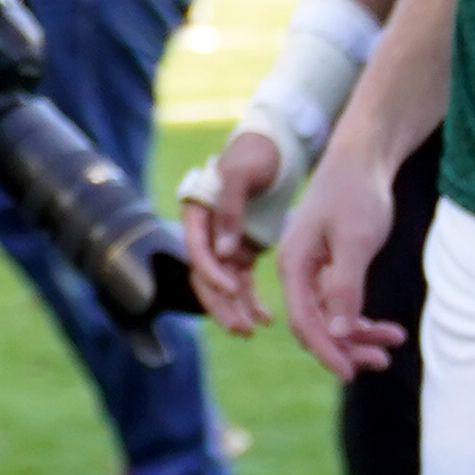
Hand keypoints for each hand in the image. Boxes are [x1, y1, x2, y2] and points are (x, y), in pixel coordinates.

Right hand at [180, 126, 287, 329]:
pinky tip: (265, 318)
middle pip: (206, 275)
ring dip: (235, 308)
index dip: (211, 271)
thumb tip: (224, 251)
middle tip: (239, 327)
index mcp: (197, 212)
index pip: (197, 250)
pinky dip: (251, 300)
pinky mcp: (243, 250)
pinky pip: (242, 282)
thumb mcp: (242, 173)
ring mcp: (224, 243)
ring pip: (225, 285)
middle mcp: (207, 232)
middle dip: (221, 303)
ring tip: (250, 330)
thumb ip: (230, 210)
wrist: (277, 143)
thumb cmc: (256, 152)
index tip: (232, 287)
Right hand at [271, 149, 409, 374]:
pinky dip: (362, 318)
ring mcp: (313, 269)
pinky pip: (340, 303)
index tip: (351, 374)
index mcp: (293, 264)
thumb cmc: (356, 193)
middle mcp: (297, 271)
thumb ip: (343, 287)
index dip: (327, 351)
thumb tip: (335, 332)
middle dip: (346, 347)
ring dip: (358, 335)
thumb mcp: (353, 241)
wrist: (363, 157)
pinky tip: (388, 328)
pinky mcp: (330, 266)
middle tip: (381, 362)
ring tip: (393, 343)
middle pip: (315, 324)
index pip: (304, 321)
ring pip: (330, 317)